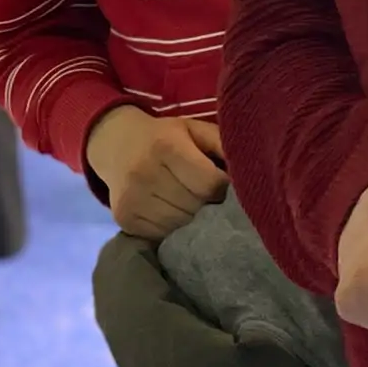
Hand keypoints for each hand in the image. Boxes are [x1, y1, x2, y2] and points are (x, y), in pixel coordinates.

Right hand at [86, 107, 227, 240]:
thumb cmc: (165, 137)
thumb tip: (252, 171)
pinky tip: (174, 214)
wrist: (115, 144)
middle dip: (209, 206)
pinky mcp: (125, 220)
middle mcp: (144, 173)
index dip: (222, 188)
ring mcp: (132, 200)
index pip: (209, 184)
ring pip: (181, 226)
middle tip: (209, 199)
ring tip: (193, 207)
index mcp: (166, 146)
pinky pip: (164, 236)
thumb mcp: (194, 130)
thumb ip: (223, 144)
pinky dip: (175, 230)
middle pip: (196, 208)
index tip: (222, 185)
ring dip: (194, 221)